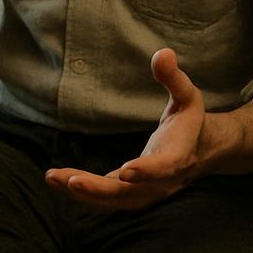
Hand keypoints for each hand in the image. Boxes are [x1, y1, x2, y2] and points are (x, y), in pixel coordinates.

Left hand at [46, 48, 207, 209]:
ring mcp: (145, 191)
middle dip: (100, 189)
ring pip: (114, 200)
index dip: (147, 171)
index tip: (126, 171)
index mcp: (178, 156)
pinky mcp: (130, 192)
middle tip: (72, 181)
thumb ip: (174, 78)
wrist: (200, 151)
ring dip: (84, 193)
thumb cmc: (189, 119)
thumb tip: (164, 53)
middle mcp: (161, 181)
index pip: (164, 167)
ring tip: (53, 178)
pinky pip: (105, 197)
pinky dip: (82, 192)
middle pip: (131, 192)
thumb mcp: (187, 95)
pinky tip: (57, 180)